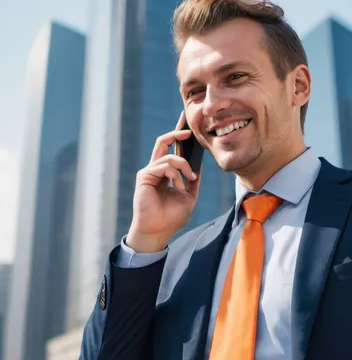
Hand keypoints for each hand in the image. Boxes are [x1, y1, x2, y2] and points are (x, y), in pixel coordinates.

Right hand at [126, 128, 200, 252]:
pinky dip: (175, 175)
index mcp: (165, 173)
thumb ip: (193, 180)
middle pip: (163, 142)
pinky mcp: (144, 176)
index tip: (189, 129)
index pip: (170, 149)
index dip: (177, 137)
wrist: (159, 230)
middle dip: (176, 133)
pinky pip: (164, 166)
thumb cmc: (172, 216)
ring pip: (169, 156)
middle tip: (189, 132)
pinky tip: (179, 186)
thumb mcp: (189, 195)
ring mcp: (149, 172)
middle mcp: (155, 169)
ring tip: (189, 180)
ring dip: (184, 167)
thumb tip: (200, 164)